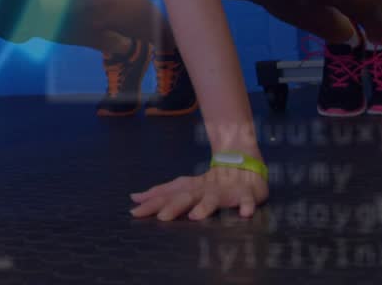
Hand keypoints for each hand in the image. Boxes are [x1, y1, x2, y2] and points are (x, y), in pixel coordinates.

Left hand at [129, 165, 268, 220]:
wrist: (242, 165)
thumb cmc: (209, 183)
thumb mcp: (184, 187)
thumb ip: (160, 194)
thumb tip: (134, 198)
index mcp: (189, 188)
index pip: (167, 194)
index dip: (151, 202)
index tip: (134, 212)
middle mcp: (204, 189)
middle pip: (187, 196)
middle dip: (174, 206)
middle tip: (161, 217)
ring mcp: (224, 191)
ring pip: (214, 198)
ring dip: (205, 206)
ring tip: (196, 216)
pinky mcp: (245, 194)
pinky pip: (247, 200)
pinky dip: (246, 205)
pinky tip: (245, 213)